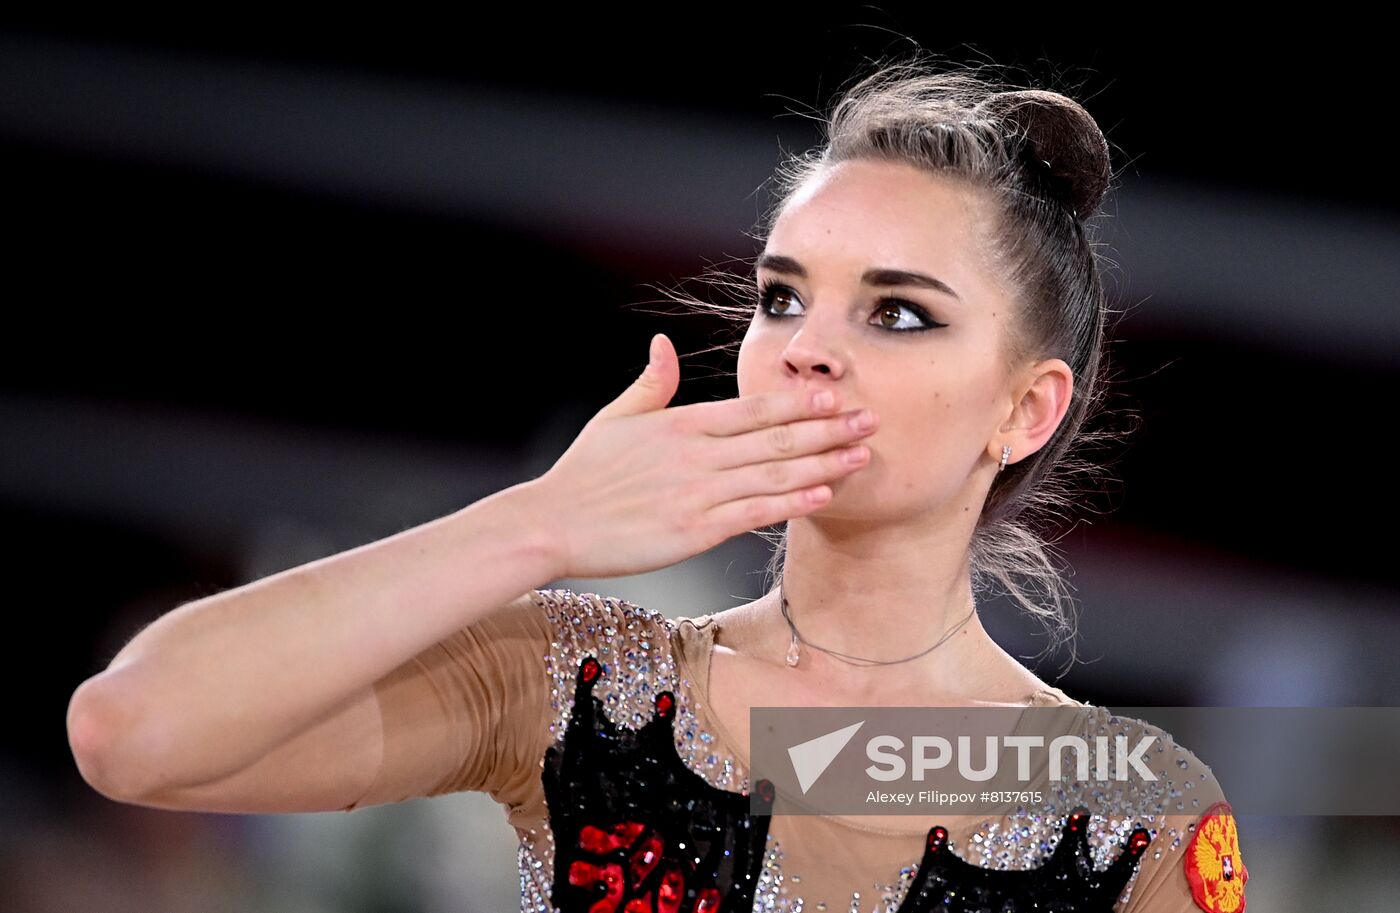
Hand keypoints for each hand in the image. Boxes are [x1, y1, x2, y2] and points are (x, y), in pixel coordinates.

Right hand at [532, 333, 877, 579]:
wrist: (553, 522)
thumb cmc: (584, 474)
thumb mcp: (615, 417)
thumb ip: (651, 383)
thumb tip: (663, 344)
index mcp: (682, 423)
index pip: (754, 408)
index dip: (800, 401)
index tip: (836, 394)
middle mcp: (697, 454)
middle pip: (776, 437)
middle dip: (828, 428)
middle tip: (871, 419)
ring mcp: (698, 492)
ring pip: (774, 475)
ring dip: (823, 464)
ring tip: (861, 456)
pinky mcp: (695, 530)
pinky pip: (754, 513)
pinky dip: (791, 504)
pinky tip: (823, 496)